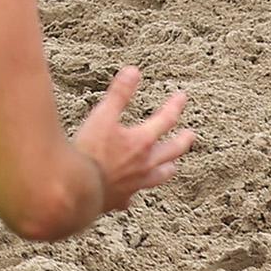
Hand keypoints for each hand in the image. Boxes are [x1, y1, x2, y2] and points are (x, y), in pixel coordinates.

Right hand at [71, 66, 193, 214]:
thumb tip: (134, 71)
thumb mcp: (103, 115)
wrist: (78, 189)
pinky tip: (130, 197)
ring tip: (172, 166)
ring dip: (167, 168)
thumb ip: (119, 93)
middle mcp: (144, 164)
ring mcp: (134, 184)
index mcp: (142, 141)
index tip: (182, 97)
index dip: (175, 106)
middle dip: (182, 142)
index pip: (166, 120)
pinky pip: (131, 197)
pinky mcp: (120, 199)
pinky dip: (133, 194)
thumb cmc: (90, 151)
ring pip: (158, 176)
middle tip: (191, 136)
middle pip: (170, 152)